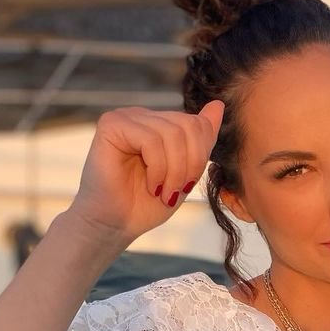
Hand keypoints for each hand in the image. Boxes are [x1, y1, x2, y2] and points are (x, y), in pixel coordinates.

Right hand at [66, 101, 224, 244]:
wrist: (112, 226)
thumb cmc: (146, 204)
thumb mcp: (186, 172)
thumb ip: (202, 139)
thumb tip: (218, 104)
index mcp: (159, 124)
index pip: (198, 123)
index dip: (200, 156)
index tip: (186, 185)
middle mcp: (142, 116)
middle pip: (188, 126)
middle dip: (190, 164)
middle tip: (177, 191)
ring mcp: (126, 117)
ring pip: (172, 134)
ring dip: (174, 171)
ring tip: (164, 192)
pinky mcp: (111, 125)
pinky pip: (151, 140)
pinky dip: (158, 168)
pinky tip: (151, 186)